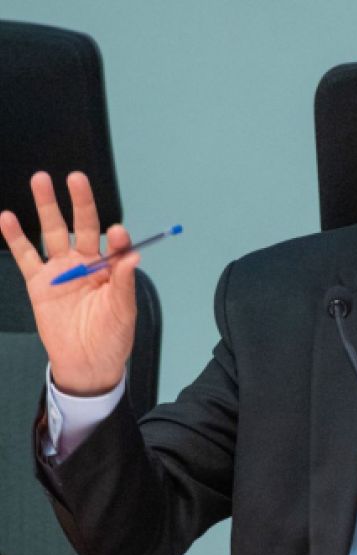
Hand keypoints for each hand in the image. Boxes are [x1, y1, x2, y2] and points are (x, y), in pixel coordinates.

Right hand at [0, 172, 138, 394]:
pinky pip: (26, 256)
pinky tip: (8, 218)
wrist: (86, 363)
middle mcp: (86, 263)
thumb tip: (134, 256)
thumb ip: (124, 282)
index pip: (115, 244)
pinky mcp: (39, 283)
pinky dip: (15, 237)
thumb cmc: (112, 337)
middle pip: (82, 225)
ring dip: (47, 207)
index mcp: (111, 269)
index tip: (118, 233)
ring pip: (52, 231)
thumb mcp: (123, 311)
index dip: (117, 236)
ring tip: (41, 180)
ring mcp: (61, 270)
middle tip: (77, 179)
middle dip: (80, 202)